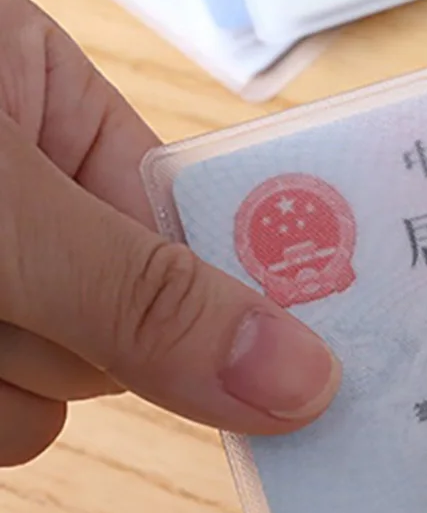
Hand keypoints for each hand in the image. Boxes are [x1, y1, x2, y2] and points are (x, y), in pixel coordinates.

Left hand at [0, 0, 339, 465]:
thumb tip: (310, 383)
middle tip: (2, 301)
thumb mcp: (5, 218)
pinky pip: (11, 417)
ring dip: (4, 384)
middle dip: (68, 335)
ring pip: (66, 380)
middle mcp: (23, 177)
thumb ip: (147, 298)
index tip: (297, 356)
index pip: (187, 211)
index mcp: (47, 95)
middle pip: (132, 311)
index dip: (227, 282)